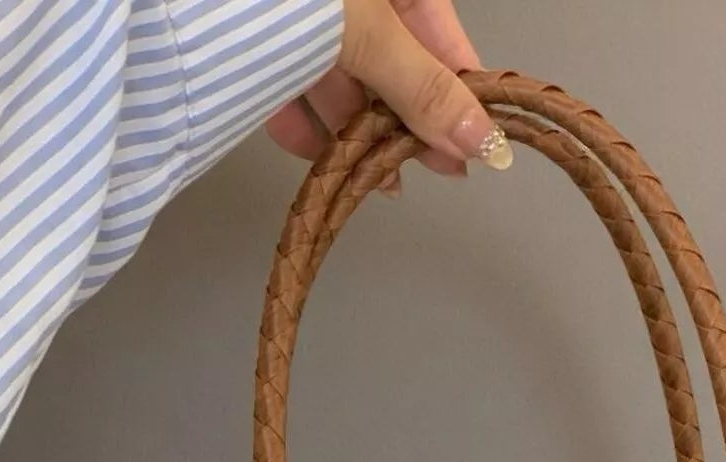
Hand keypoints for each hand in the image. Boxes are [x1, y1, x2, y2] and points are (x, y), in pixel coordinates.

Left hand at [267, 0, 508, 180]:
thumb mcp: (364, 30)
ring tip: (379, 180)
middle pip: (388, 55)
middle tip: (427, 170)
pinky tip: (324, 163)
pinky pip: (284, 84)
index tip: (474, 141)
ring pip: (336, 74)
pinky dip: (305, 125)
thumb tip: (481, 138)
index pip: (437, 27)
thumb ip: (420, 86)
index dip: (457, 85)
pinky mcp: (244, 42)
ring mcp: (288, 15)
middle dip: (406, 116)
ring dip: (359, 131)